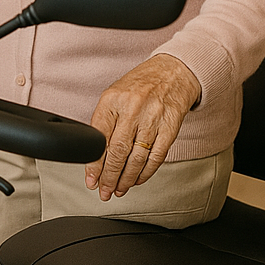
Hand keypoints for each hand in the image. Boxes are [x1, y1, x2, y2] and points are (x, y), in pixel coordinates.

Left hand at [85, 54, 201, 200]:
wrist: (173, 72)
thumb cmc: (140, 85)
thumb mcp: (115, 95)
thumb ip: (104, 121)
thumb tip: (94, 156)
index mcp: (113, 100)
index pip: (99, 139)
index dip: (94, 165)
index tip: (91, 181)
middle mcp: (132, 109)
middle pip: (117, 152)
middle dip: (109, 177)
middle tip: (104, 191)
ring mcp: (152, 119)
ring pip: (136, 158)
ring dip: (126, 179)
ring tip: (119, 189)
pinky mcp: (170, 128)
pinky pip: (156, 157)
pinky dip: (145, 173)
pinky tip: (137, 180)